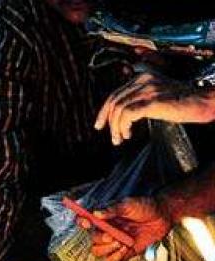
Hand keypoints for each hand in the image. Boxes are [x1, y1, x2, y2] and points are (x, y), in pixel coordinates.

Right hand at [76, 197, 171, 260]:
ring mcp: (112, 243)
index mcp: (102, 218)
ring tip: (122, 242)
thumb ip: (112, 209)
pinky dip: (116, 256)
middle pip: (91, 239)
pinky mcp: (121, 254)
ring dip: (108, 248)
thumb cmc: (144, 207)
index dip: (81, 222)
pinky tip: (127, 248)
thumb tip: (95, 213)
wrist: (162, 217)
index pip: (83, 221)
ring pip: (97, 251)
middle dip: (100, 238)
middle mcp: (104, 231)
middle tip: (112, 236)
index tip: (87, 222)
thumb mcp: (128, 204)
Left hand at [95, 71, 214, 144]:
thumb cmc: (183, 102)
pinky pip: (128, 113)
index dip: (104, 111)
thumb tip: (122, 115)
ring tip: (120, 138)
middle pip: (114, 100)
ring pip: (119, 108)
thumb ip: (140, 100)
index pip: (115, 93)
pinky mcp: (153, 101)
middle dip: (107, 120)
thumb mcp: (157, 96)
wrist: (204, 101)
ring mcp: (148, 89)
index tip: (100, 125)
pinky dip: (123, 125)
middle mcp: (143, 80)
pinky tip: (128, 133)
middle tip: (111, 136)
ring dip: (116, 127)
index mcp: (142, 77)